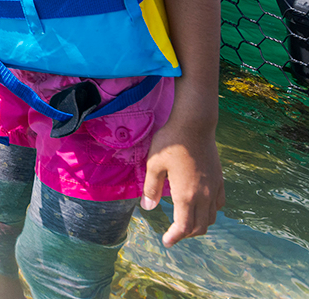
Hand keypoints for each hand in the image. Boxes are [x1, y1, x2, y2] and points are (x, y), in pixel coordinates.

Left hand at [142, 114, 224, 246]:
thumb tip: (148, 207)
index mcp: (186, 195)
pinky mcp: (219, 179)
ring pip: (212, 217)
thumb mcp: (154, 164)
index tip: (166, 242)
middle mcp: (204, 196)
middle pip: (200, 226)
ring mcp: (214, 188)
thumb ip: (151, 188)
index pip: (184, 227)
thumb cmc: (170, 143)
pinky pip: (219, 203)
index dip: (175, 237)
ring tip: (185, 222)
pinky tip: (201, 206)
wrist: (194, 125)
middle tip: (173, 233)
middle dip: (186, 234)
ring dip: (199, 224)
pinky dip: (211, 211)